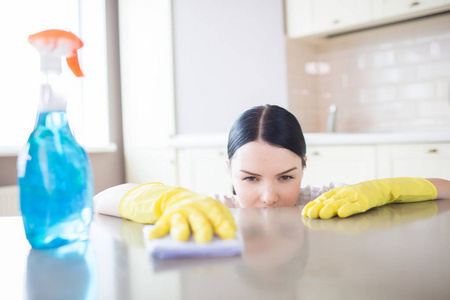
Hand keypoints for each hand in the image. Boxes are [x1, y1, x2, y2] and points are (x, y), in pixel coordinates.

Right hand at [119, 183, 236, 241]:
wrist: (174, 197)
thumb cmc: (198, 211)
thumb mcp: (210, 211)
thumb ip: (219, 222)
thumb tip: (229, 242)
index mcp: (210, 206)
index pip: (219, 216)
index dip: (225, 227)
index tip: (230, 238)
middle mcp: (195, 208)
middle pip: (200, 220)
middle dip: (203, 230)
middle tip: (204, 242)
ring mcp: (179, 212)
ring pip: (180, 222)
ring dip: (180, 230)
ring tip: (181, 239)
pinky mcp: (165, 218)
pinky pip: (161, 226)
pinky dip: (156, 232)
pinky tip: (153, 238)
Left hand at [302, 177, 436, 218]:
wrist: (391, 186)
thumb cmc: (369, 194)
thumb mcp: (351, 196)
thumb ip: (338, 202)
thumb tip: (321, 209)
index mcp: (343, 191)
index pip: (325, 197)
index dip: (315, 204)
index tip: (305, 212)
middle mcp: (348, 192)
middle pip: (330, 200)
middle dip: (318, 207)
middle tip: (309, 215)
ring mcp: (358, 195)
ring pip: (342, 202)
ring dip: (330, 208)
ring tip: (321, 214)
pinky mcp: (369, 200)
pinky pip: (358, 205)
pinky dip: (349, 209)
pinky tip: (342, 214)